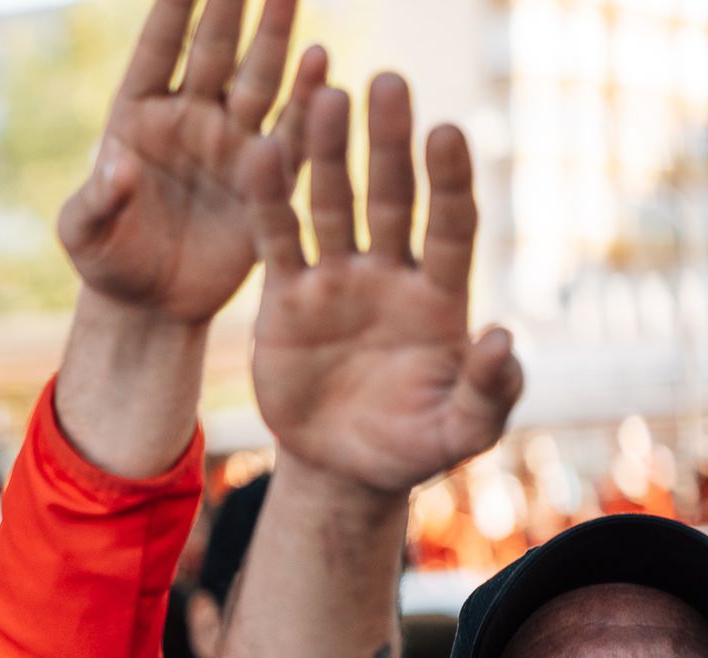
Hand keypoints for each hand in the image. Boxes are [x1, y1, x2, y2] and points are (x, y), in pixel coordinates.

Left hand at [59, 0, 325, 324]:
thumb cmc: (107, 262)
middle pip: (215, 50)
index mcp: (137, 117)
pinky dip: (308, 104)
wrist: (151, 306)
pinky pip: (292, 134)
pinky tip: (323, 68)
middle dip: (232, 5)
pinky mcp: (265, 177)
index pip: (157, 51)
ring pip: (259, 79)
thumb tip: (118, 168)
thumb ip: (94, 200)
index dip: (172, 9)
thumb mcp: (84, 235)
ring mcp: (231, 142)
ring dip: (275, 38)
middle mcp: (190, 118)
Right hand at [242, 75, 524, 495]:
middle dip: (389, 144)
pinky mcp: (286, 300)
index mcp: (438, 299)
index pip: (450, 227)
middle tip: (386, 85)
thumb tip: (502, 338)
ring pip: (333, 206)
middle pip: (392, 198)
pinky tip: (260, 154)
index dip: (449, 182)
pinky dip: (268, 201)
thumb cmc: (412, 447)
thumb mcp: (461, 433)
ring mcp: (335, 282)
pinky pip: (277, 242)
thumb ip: (488, 391)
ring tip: (325, 97)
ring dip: (329, 155)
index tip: (446, 133)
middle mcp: (389, 276)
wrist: (341, 468)